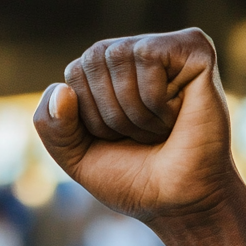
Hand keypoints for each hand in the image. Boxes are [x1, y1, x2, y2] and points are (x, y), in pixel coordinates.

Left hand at [34, 28, 240, 223]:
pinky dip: (156, 99)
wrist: (178, 200)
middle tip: (139, 135)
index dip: (86, 118)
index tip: (113, 139)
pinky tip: (178, 113)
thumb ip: (51, 126)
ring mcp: (164, 48)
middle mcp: (131, 53)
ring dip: (134, 111)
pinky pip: (149, 57)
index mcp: (101, 74)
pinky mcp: (194, 46)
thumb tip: (61, 89)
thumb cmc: (131, 178)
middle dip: (107, 114)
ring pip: (119, 57)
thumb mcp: (74, 156)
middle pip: (89, 62)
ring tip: (160, 127)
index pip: (71, 75)